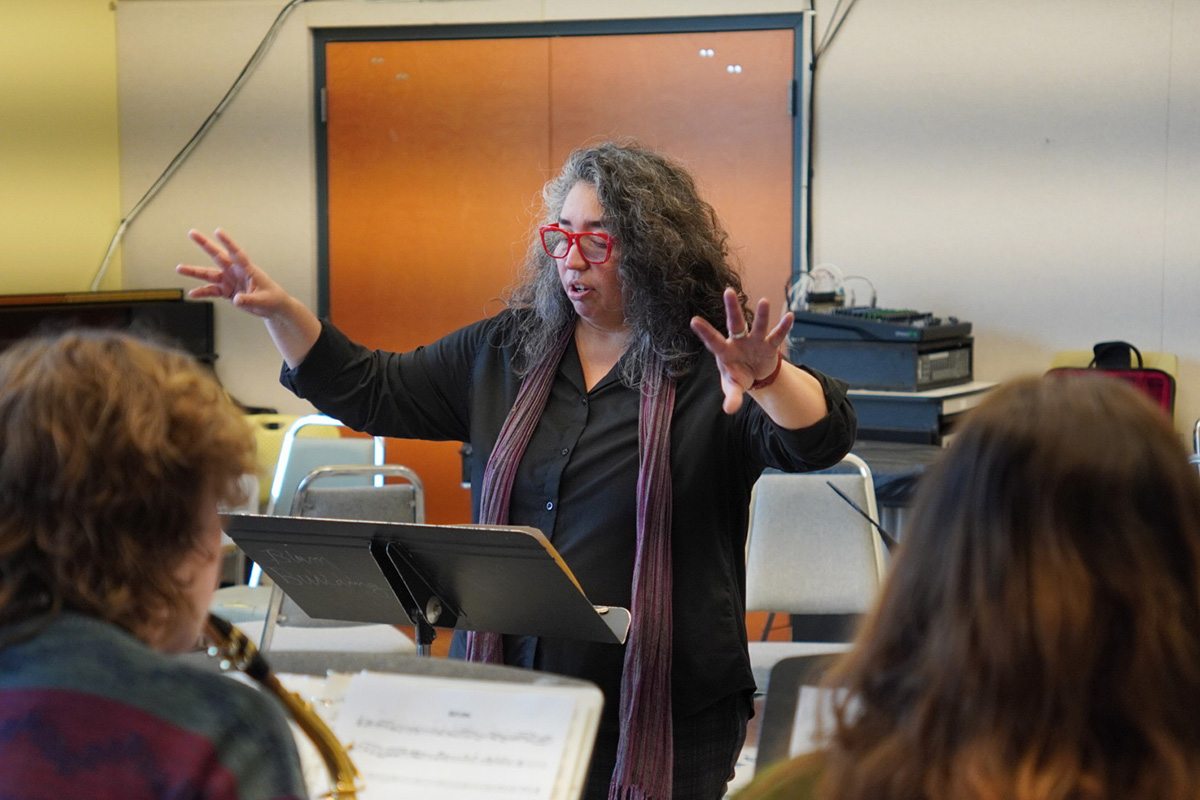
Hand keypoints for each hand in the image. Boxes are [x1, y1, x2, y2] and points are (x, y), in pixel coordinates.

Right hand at [176, 229, 288, 319]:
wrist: (272, 307)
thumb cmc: (271, 299)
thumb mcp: (263, 301)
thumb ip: (249, 300)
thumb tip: (237, 299)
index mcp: (248, 270)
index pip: (237, 253)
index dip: (228, 242)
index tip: (217, 231)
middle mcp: (236, 272)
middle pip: (218, 256)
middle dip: (205, 244)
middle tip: (192, 233)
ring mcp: (230, 280)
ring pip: (209, 274)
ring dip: (194, 271)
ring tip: (180, 268)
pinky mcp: (226, 290)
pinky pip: (211, 290)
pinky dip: (202, 292)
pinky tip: (193, 293)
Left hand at [690, 287, 793, 414]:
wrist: (755, 375)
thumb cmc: (738, 377)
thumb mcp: (734, 388)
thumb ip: (731, 397)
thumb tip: (729, 409)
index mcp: (725, 351)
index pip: (713, 340)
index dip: (704, 332)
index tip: (693, 320)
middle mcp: (739, 341)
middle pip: (735, 323)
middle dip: (732, 309)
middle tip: (728, 291)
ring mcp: (754, 341)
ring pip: (757, 326)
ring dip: (761, 315)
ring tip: (765, 301)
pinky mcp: (769, 345)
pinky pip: (777, 335)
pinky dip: (784, 327)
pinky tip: (790, 316)